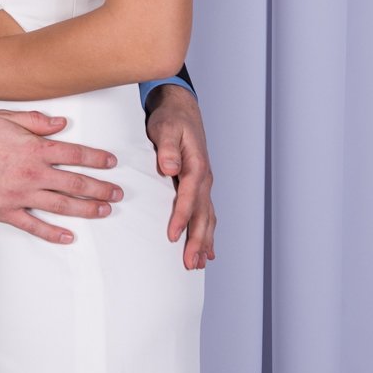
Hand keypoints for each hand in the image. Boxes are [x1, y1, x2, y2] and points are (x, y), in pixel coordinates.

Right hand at [0, 110, 120, 244]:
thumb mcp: (6, 118)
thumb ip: (36, 121)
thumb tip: (61, 124)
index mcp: (35, 149)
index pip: (75, 155)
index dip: (96, 159)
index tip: (110, 163)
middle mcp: (33, 174)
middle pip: (75, 183)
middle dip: (100, 189)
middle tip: (116, 193)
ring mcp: (21, 195)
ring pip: (62, 205)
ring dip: (86, 210)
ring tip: (103, 211)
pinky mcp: (7, 212)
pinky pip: (34, 226)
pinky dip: (52, 233)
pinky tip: (68, 237)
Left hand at [145, 84, 215, 269]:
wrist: (181, 109)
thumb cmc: (171, 119)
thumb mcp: (165, 128)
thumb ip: (166, 148)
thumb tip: (170, 167)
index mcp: (196, 165)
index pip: (189, 196)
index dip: (181, 217)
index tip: (172, 236)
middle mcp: (204, 177)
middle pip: (203, 214)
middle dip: (197, 240)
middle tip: (191, 263)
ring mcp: (204, 183)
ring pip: (207, 217)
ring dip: (204, 241)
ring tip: (199, 263)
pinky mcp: (200, 186)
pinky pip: (206, 213)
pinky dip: (207, 232)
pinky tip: (207, 249)